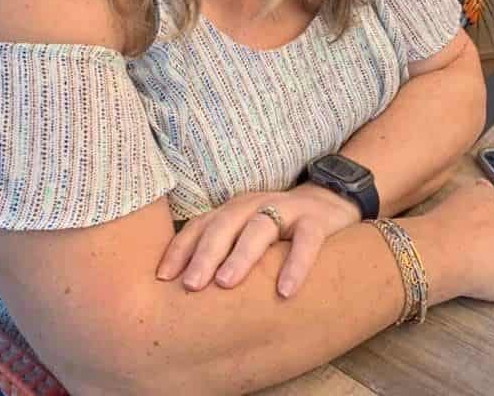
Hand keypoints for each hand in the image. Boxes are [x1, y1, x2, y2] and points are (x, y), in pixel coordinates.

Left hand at [156, 183, 360, 297]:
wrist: (330, 202)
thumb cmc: (279, 228)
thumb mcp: (247, 233)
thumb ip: (224, 251)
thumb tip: (187, 289)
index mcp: (233, 210)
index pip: (200, 225)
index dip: (180, 249)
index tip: (163, 278)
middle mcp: (253, 205)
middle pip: (224, 225)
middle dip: (205, 254)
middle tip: (191, 284)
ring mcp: (285, 210)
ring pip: (259, 228)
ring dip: (241, 254)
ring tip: (226, 282)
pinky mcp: (315, 220)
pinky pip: (305, 241)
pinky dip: (295, 264)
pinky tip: (285, 290)